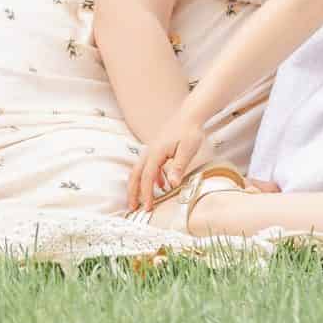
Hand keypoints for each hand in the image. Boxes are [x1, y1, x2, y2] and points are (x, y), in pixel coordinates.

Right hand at [125, 95, 209, 213]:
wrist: (190, 114)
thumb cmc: (190, 131)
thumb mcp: (187, 149)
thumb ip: (179, 166)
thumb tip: (172, 184)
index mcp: (156, 152)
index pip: (147, 177)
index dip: (146, 194)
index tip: (148, 208)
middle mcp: (150, 151)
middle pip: (136, 174)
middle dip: (133, 192)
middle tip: (132, 208)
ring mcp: (152, 149)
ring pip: (139, 170)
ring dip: (138, 186)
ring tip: (140, 201)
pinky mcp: (157, 149)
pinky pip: (148, 166)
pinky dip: (150, 178)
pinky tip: (161, 185)